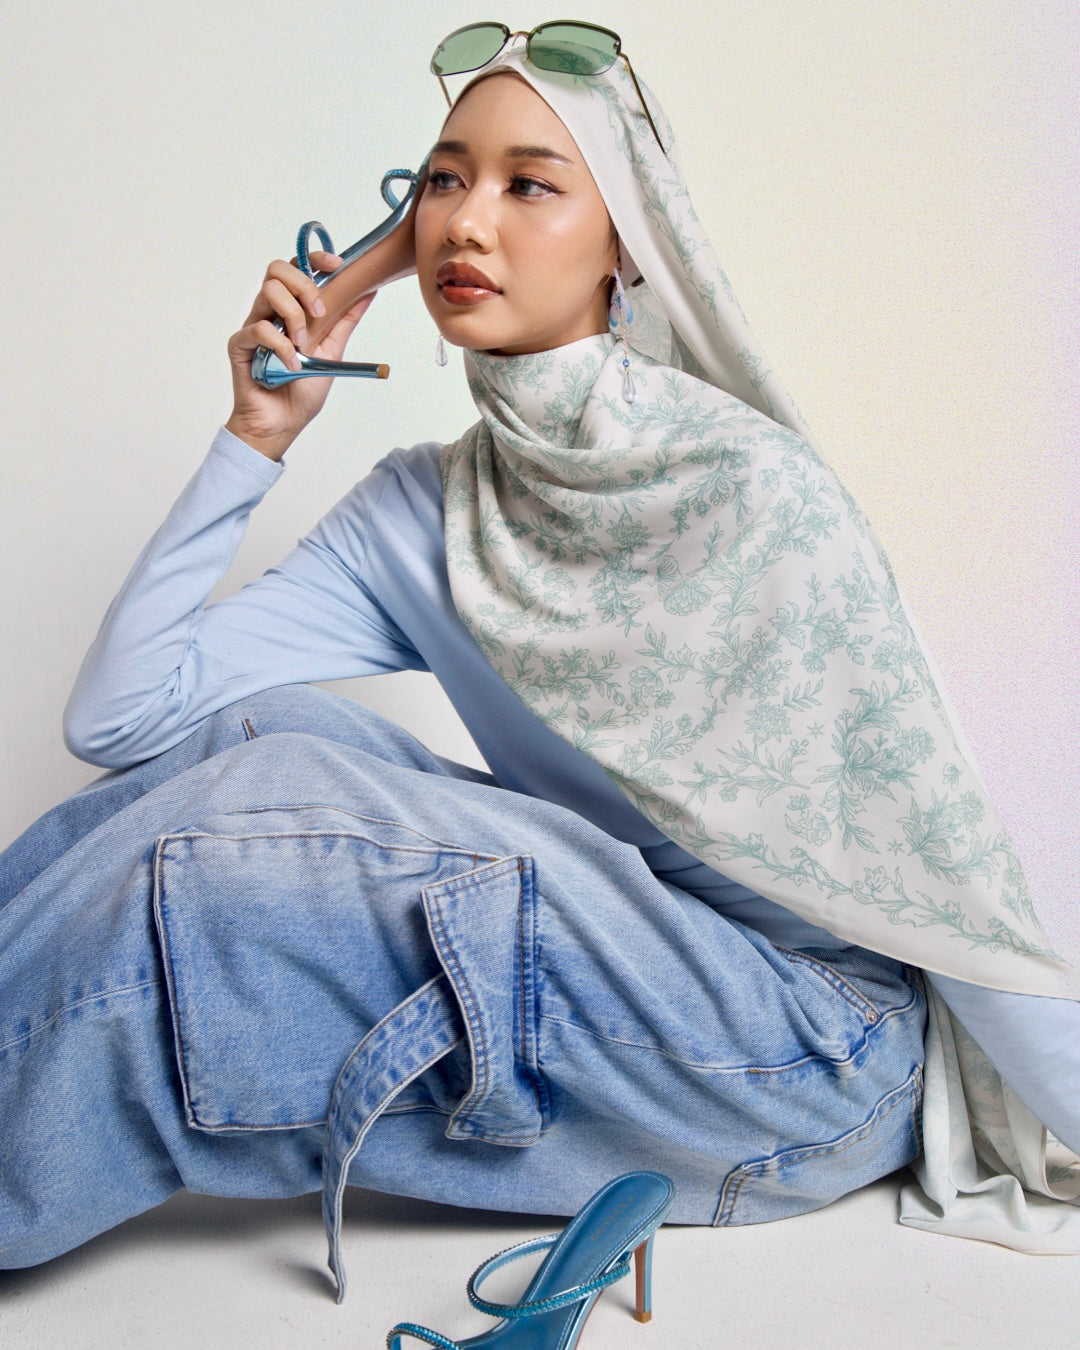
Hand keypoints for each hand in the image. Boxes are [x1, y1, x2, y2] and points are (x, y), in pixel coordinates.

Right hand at [224, 251, 376, 460]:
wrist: (282, 424)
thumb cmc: (301, 391)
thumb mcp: (333, 351)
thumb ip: (346, 321)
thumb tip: (368, 292)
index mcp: (291, 308)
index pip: (296, 268)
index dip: (315, 259)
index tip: (337, 265)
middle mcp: (270, 312)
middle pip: (277, 269)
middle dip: (304, 284)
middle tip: (319, 313)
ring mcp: (253, 326)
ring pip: (268, 292)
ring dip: (293, 316)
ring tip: (302, 345)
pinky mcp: (240, 345)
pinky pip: (258, 329)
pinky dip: (280, 346)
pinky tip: (290, 364)